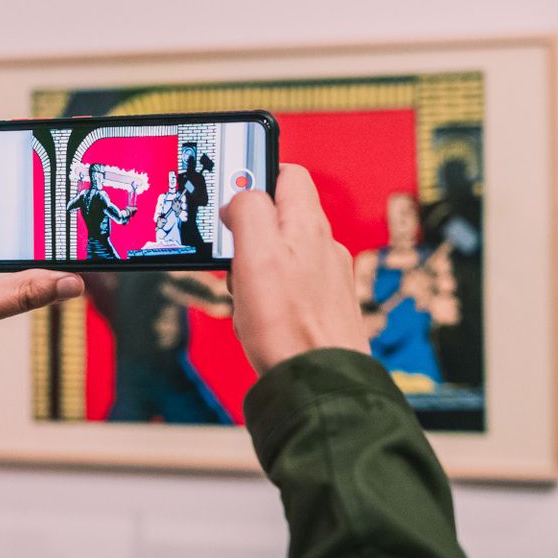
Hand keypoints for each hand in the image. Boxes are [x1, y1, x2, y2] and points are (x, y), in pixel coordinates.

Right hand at [220, 164, 368, 374]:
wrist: (320, 384)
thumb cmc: (289, 326)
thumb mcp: (256, 256)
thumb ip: (248, 211)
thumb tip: (241, 197)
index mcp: (307, 224)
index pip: (288, 173)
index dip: (256, 175)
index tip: (231, 193)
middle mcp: (323, 246)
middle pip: (280, 215)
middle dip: (248, 231)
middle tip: (231, 257)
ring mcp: (326, 277)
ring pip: (281, 253)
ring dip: (255, 267)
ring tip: (245, 295)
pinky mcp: (324, 306)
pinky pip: (289, 285)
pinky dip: (268, 294)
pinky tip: (260, 317)